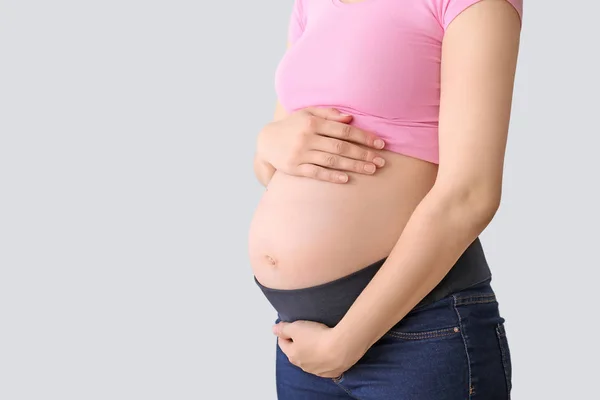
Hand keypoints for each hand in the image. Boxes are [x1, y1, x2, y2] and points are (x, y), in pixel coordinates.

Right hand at [257, 107, 385, 182]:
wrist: (266, 141)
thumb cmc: (292, 126)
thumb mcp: (307, 113)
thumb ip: (328, 114)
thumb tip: (351, 118)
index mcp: (312, 122)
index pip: (344, 130)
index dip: (364, 137)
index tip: (380, 144)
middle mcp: (307, 137)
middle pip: (341, 147)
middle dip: (363, 154)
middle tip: (381, 161)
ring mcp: (300, 154)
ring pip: (332, 161)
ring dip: (353, 166)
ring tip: (371, 170)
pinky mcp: (294, 168)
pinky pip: (316, 173)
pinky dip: (332, 176)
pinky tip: (347, 179)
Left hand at [273, 320, 366, 377]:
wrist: (341, 347)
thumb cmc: (317, 337)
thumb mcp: (296, 327)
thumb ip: (283, 328)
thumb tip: (274, 329)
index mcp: (292, 355)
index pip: (283, 343)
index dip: (285, 333)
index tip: (289, 326)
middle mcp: (303, 365)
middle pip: (297, 352)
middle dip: (298, 343)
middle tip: (306, 332)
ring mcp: (318, 370)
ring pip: (311, 360)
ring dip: (312, 351)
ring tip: (319, 340)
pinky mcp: (332, 372)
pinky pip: (325, 365)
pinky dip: (325, 358)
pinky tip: (330, 350)